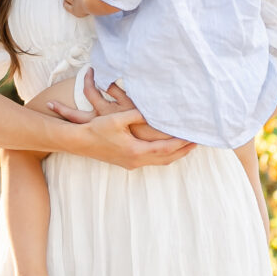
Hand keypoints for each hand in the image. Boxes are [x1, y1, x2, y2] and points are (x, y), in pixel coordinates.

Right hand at [42, 75, 192, 168]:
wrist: (79, 141)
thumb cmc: (97, 128)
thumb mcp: (118, 118)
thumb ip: (137, 114)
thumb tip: (154, 112)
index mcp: (135, 151)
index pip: (165, 148)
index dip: (181, 143)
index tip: (194, 137)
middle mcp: (135, 160)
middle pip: (166, 158)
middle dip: (183, 151)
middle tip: (197, 143)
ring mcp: (131, 163)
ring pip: (159, 162)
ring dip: (174, 154)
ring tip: (186, 146)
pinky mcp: (126, 162)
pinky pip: (151, 161)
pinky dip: (163, 155)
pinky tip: (166, 149)